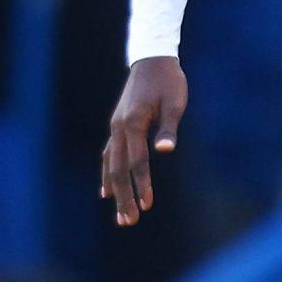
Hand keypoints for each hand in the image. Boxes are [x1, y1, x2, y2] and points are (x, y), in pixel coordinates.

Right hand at [102, 57, 188, 225]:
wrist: (152, 59)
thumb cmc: (168, 81)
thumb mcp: (174, 102)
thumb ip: (168, 128)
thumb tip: (165, 150)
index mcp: (133, 122)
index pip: (137, 161)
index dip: (142, 183)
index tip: (148, 205)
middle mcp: (119, 127)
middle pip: (118, 169)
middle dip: (124, 197)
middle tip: (129, 222)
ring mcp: (115, 127)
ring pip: (110, 165)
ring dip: (115, 191)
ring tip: (121, 215)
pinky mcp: (117, 126)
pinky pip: (108, 155)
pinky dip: (107, 174)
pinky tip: (106, 191)